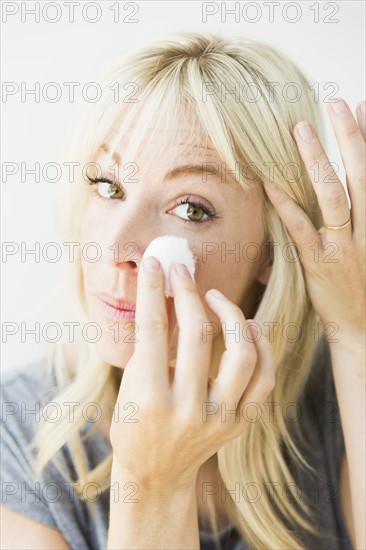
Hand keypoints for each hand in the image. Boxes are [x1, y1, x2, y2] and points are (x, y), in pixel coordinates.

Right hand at [109, 258, 274, 491]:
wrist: (156, 472)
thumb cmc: (134, 422)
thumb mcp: (133, 382)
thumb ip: (154, 340)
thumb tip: (169, 292)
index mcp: (149, 397)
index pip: (153, 328)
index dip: (155, 290)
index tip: (157, 264)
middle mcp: (186, 409)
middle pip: (198, 335)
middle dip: (189, 293)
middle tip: (183, 272)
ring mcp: (218, 419)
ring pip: (242, 355)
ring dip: (231, 315)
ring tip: (216, 298)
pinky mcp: (239, 424)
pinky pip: (263, 379)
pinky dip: (262, 347)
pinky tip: (249, 326)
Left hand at [263, 98, 364, 342]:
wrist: (363, 330)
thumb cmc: (363, 288)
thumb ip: (357, 219)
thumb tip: (346, 192)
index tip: (362, 107)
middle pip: (362, 175)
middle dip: (351, 137)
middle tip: (338, 103)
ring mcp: (343, 246)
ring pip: (335, 195)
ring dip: (319, 160)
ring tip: (303, 129)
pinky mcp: (319, 263)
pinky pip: (301, 227)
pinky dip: (285, 202)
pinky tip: (269, 181)